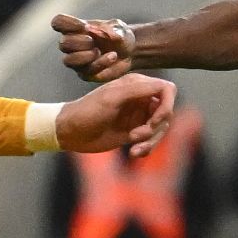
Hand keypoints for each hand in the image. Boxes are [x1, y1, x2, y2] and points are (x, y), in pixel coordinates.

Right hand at [53, 12, 136, 82]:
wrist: (130, 53)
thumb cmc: (120, 35)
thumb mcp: (119, 27)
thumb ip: (111, 28)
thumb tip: (97, 31)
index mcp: (76, 28)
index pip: (58, 22)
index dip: (67, 24)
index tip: (84, 26)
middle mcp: (72, 45)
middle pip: (62, 44)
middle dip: (79, 42)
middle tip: (93, 42)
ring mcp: (77, 61)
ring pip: (68, 60)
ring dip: (85, 56)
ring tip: (98, 51)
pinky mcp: (85, 73)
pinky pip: (86, 71)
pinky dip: (100, 63)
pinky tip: (113, 57)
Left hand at [60, 72, 177, 155]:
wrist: (70, 132)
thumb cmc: (88, 110)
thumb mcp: (113, 97)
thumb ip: (139, 89)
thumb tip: (167, 87)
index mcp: (136, 84)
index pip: (167, 90)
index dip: (167, 106)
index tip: (155, 121)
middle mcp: (140, 98)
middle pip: (167, 112)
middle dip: (156, 127)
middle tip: (136, 136)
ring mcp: (138, 116)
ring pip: (161, 129)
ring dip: (151, 141)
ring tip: (134, 149)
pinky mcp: (134, 132)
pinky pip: (151, 141)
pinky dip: (146, 148)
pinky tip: (134, 153)